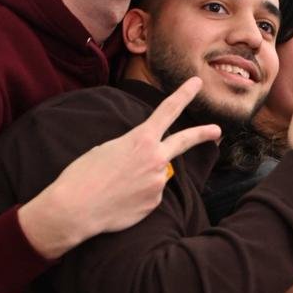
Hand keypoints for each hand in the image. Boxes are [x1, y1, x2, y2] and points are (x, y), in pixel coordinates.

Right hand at [19, 77, 221, 258]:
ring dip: (141, 178)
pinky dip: (136, 197)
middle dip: (202, 134)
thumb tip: (146, 161)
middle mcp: (155, 159)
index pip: (168, 110)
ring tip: (116, 186)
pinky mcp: (154, 202)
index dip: (184, 95)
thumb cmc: (83, 176)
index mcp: (141, 139)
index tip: (196, 83)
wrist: (75, 209)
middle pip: (184, 141)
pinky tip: (119, 200)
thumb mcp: (106, 149)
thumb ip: (133, 150)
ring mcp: (158, 182)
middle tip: (217, 130)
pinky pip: (149, 195)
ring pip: (155, 175)